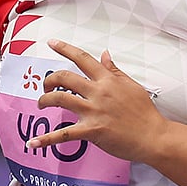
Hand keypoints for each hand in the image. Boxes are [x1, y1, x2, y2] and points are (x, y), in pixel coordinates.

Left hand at [31, 39, 168, 162]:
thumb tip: (105, 54)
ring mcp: (93, 111)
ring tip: (41, 105)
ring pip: (59, 99)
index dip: (64, 48)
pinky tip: (33, 143)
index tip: (51, 42)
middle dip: (49, 80)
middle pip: (64, 77)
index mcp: (107, 80)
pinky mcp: (92, 130)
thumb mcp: (131, 85)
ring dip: (45, 100)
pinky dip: (45, 139)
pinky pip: (63, 134)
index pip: (82, 58)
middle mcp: (98, 92)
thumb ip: (115, 70)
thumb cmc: (145, 112)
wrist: (153, 135)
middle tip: (45, 85)